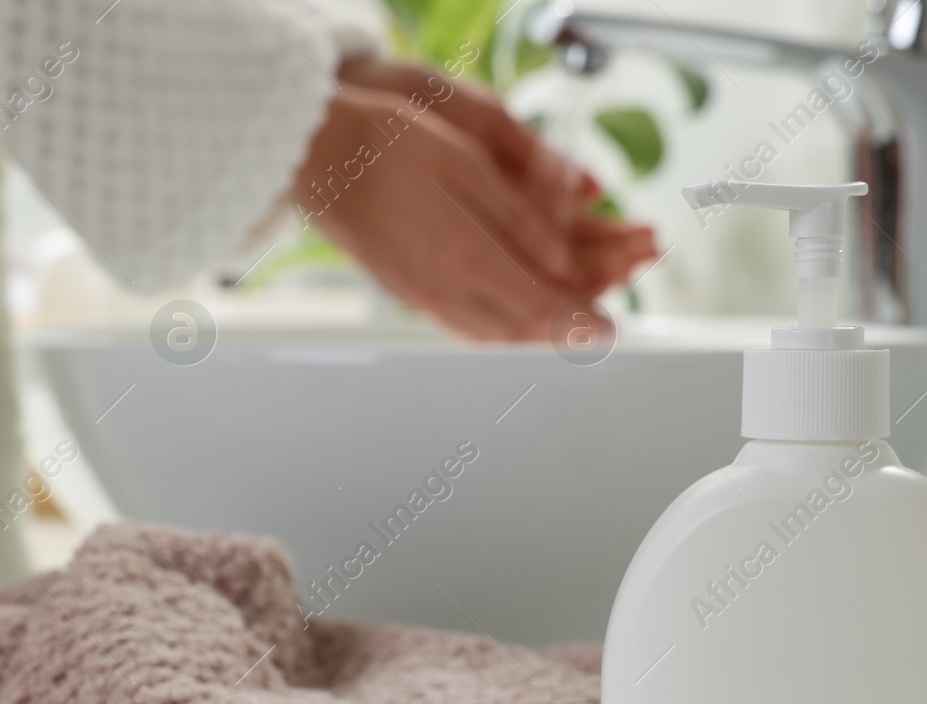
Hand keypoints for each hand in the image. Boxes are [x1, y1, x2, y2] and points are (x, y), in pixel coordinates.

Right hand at [293, 73, 656, 342]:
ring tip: (563, 330)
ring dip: (531, 336)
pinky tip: (508, 321)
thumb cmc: (386, 145)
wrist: (316, 154)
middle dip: (563, 334)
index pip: (539, 306)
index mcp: (464, 256)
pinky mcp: (404, 290)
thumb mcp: (468, 165)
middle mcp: (441, 289)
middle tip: (597, 334)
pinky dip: (497, 330)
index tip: (611, 329)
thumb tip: (563, 264)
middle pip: (518, 329)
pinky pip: (462, 325)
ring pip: (490, 334)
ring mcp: (419, 295)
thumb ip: (519, 221)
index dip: (580, 322)